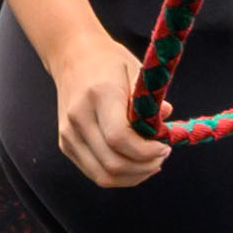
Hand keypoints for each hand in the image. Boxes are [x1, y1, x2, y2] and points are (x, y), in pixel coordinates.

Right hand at [43, 20, 168, 191]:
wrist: (72, 56)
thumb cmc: (110, 63)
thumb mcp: (137, 71)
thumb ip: (152, 100)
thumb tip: (166, 122)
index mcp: (98, 95)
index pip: (119, 138)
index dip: (146, 151)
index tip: (164, 147)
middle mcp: (78, 117)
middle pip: (112, 162)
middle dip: (144, 167)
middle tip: (162, 157)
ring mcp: (68, 133)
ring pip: (103, 175)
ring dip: (133, 176)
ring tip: (151, 164)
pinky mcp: (66, 144)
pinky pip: (94, 172)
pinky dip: (119, 176)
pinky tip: (134, 164)